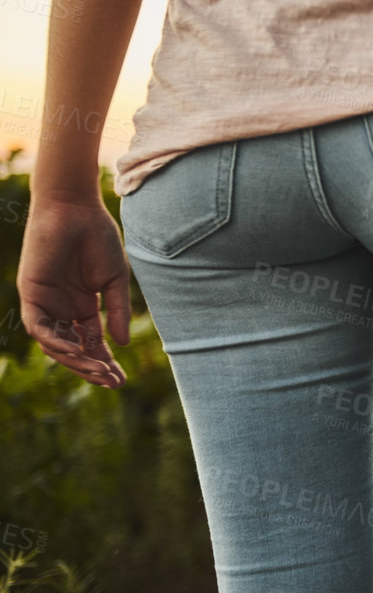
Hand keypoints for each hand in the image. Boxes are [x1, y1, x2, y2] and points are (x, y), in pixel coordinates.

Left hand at [17, 196, 131, 388]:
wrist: (75, 210)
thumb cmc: (97, 239)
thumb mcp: (114, 281)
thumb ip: (116, 311)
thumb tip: (120, 344)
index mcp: (83, 306)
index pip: (91, 343)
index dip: (105, 362)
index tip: (121, 380)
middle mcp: (62, 309)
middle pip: (73, 349)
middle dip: (91, 368)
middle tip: (112, 382)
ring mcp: (45, 303)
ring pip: (54, 343)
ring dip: (75, 360)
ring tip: (98, 370)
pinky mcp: (31, 294)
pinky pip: (38, 326)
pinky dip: (54, 340)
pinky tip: (74, 350)